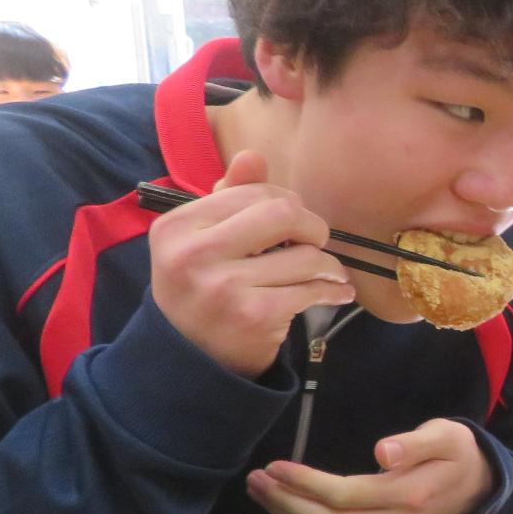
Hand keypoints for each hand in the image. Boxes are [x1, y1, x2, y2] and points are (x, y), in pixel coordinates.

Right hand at [148, 150, 352, 378]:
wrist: (189, 358)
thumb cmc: (202, 287)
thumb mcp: (202, 240)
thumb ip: (229, 196)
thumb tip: (252, 155)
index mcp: (178, 226)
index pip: (254, 192)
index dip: (287, 203)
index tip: (294, 222)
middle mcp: (193, 254)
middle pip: (283, 213)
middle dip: (312, 226)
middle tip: (316, 241)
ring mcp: (223, 287)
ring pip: (305, 256)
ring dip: (327, 265)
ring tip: (326, 274)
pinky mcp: (253, 316)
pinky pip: (312, 290)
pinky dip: (332, 291)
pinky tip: (335, 293)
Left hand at [246, 418, 493, 513]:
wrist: (481, 491)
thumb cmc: (459, 454)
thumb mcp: (448, 436)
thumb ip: (416, 442)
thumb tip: (383, 452)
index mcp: (408, 498)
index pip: (343, 496)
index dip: (305, 483)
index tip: (275, 465)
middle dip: (284, 502)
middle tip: (254, 478)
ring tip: (259, 490)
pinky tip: (285, 504)